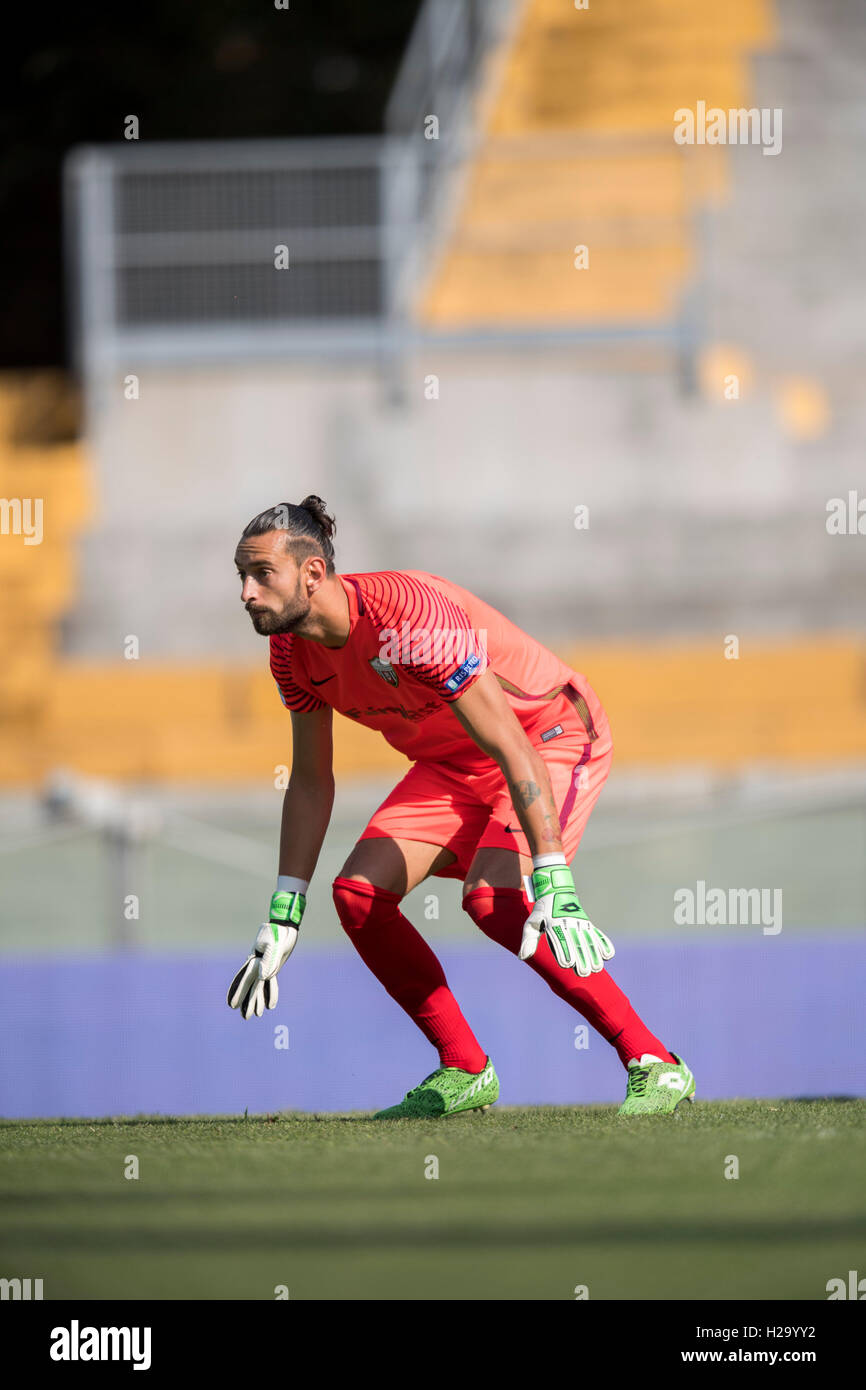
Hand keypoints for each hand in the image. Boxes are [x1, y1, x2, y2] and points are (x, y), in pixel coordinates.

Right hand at [227, 890, 303, 1018]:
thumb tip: (263, 977)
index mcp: (254, 961)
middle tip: (245, 1017)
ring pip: (259, 987)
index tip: (232, 1005)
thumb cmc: (277, 934)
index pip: (246, 980)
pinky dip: (269, 993)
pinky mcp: (273, 967)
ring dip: (257, 1000)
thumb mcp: (274, 946)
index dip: (239, 993)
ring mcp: (264, 967)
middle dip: (248, 1001)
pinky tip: (269, 1004)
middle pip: (251, 987)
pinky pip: (270, 983)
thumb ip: (268, 961)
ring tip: (256, 1015)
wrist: (284, 926)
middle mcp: (258, 966)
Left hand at [519, 863, 613, 976]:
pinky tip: (608, 956)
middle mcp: (568, 923)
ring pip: (588, 940)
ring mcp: (580, 923)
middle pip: (577, 942)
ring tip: (596, 968)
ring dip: (594, 955)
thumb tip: (522, 957)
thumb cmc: (542, 911)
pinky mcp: (587, 923)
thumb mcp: (532, 922)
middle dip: (581, 958)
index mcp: (554, 924)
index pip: (560, 939)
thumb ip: (528, 940)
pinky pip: (597, 934)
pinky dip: (603, 944)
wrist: (556, 890)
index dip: (564, 951)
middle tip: (583, 972)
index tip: (567, 964)